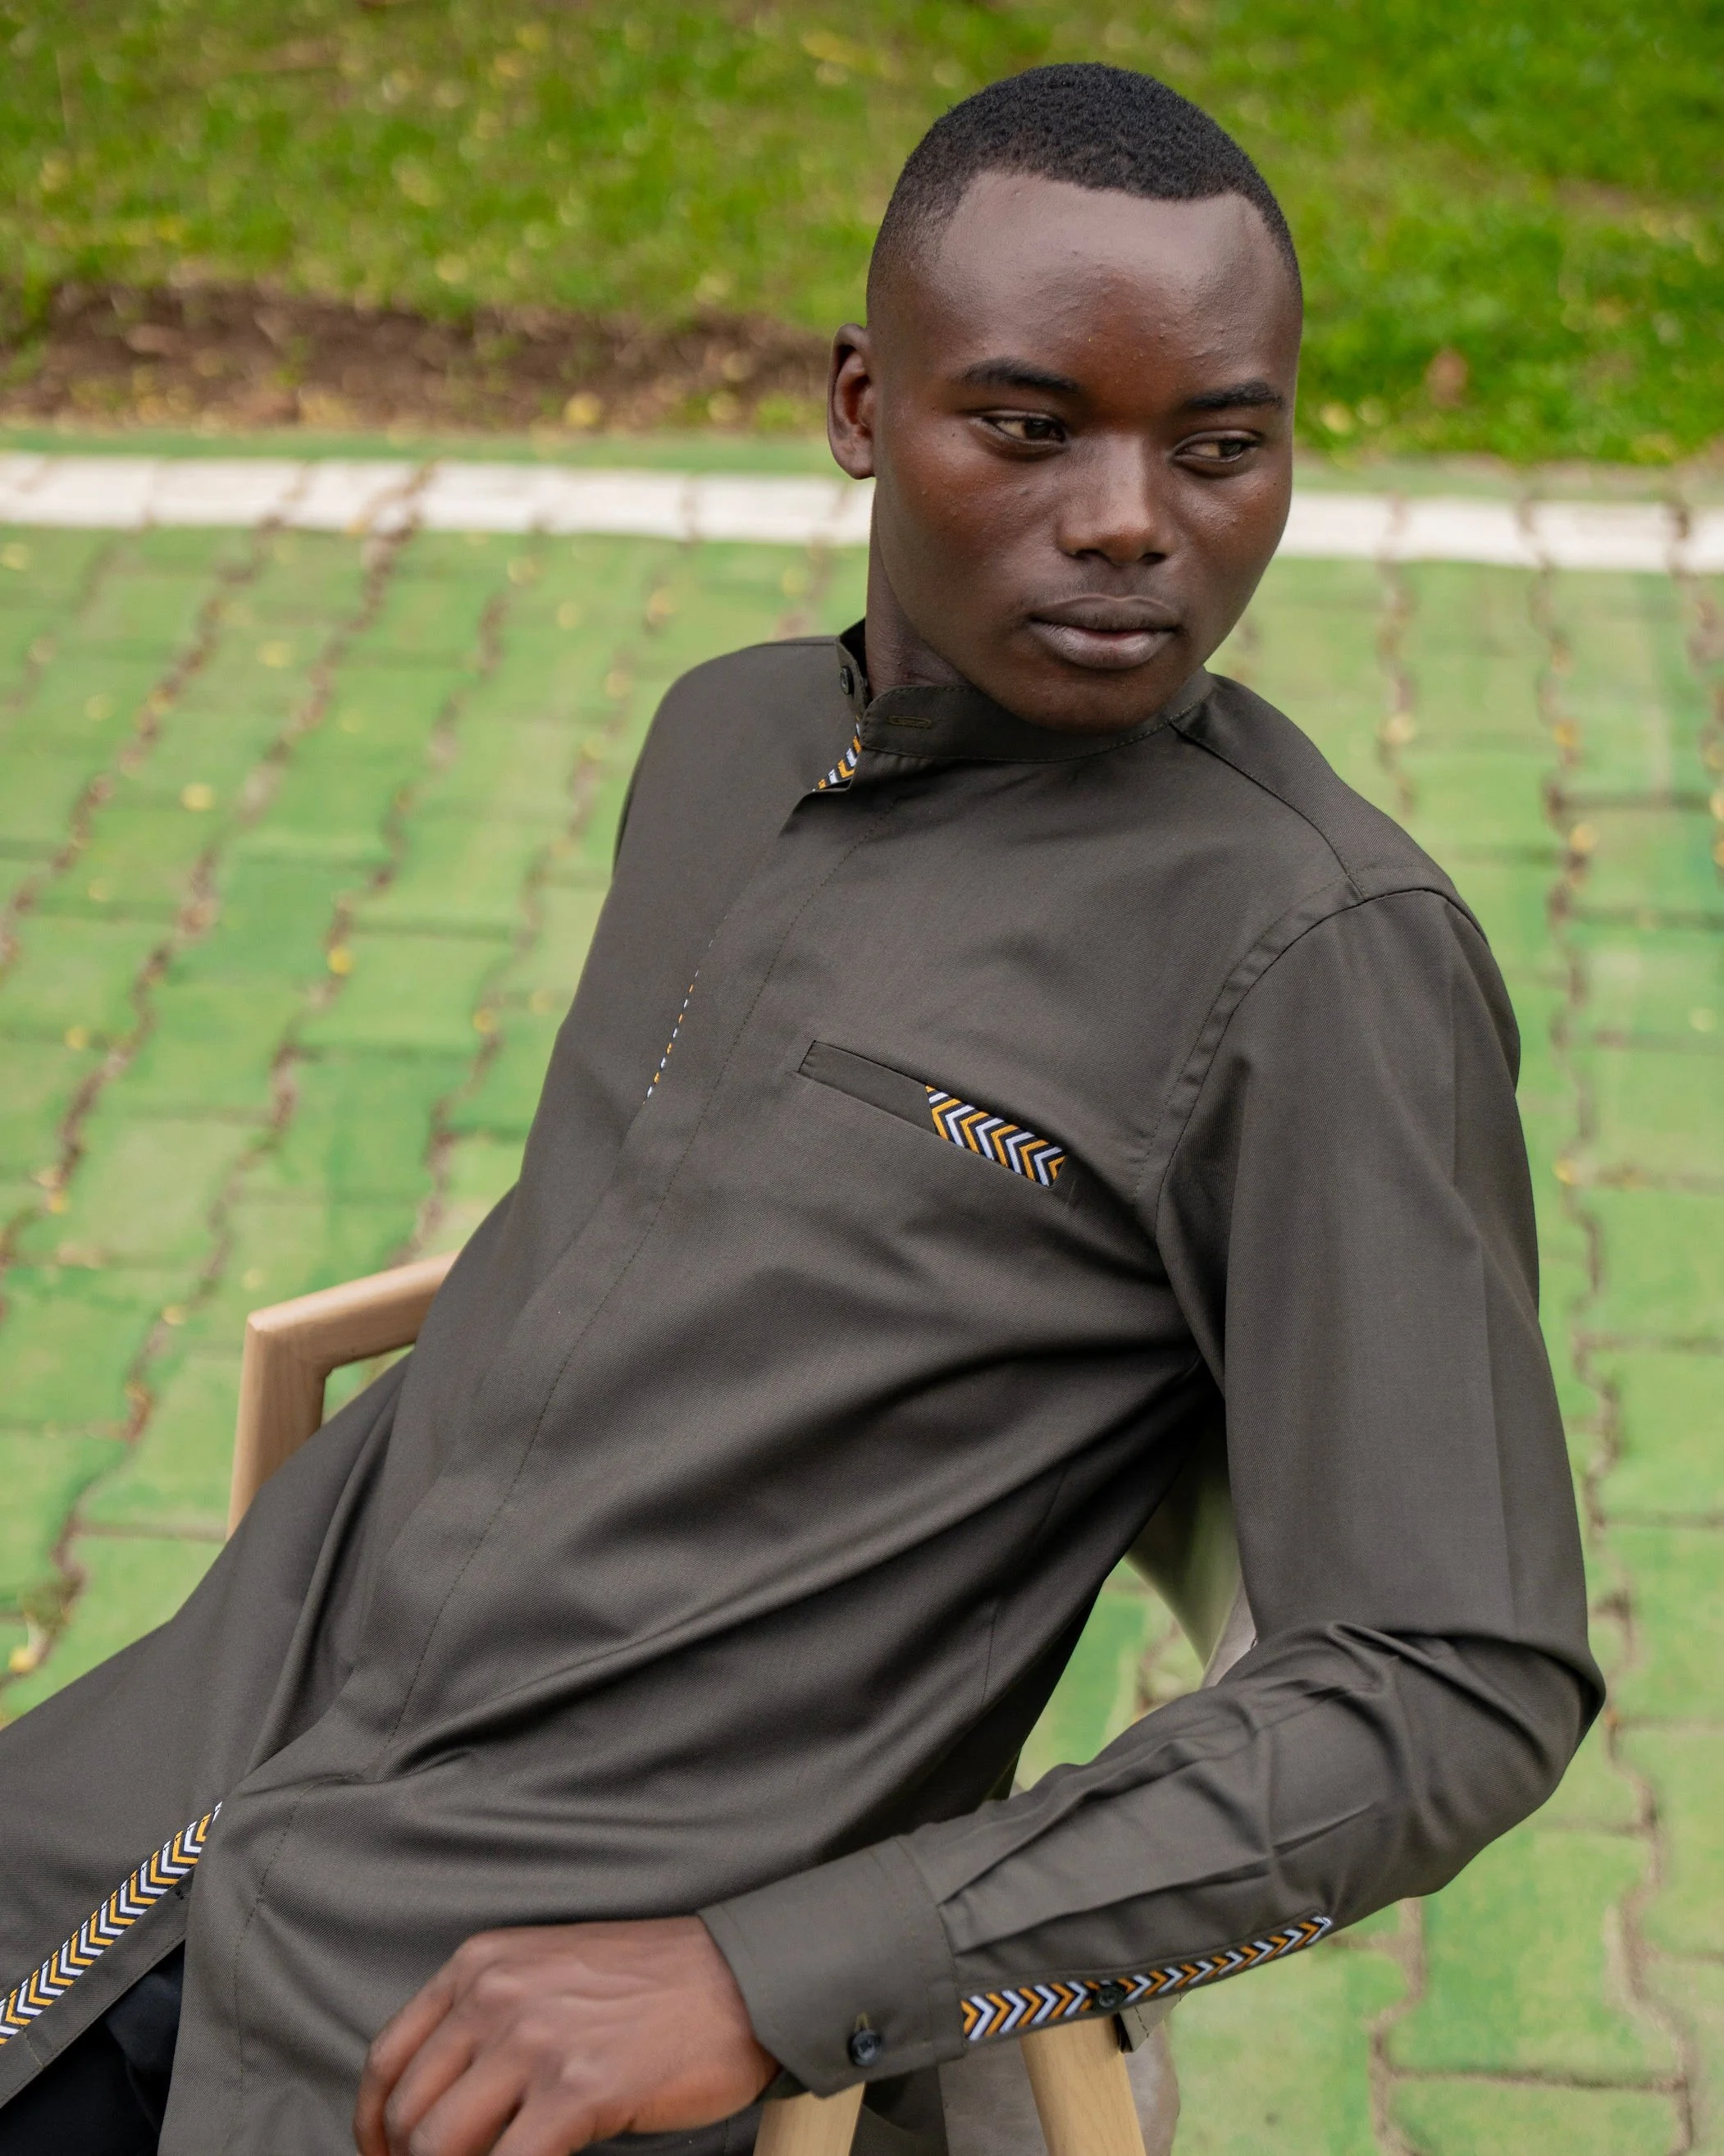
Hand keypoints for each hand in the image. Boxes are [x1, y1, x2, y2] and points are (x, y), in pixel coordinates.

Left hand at [353, 1916, 778, 2155]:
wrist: (739, 1979)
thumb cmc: (650, 1986)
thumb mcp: (548, 1973)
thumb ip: (487, 2020)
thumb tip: (432, 2107)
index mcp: (481, 1963)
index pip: (386, 2060)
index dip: (372, 2129)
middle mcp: (495, 1993)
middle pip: (407, 2113)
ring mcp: (535, 2041)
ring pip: (440, 2148)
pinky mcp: (578, 2090)